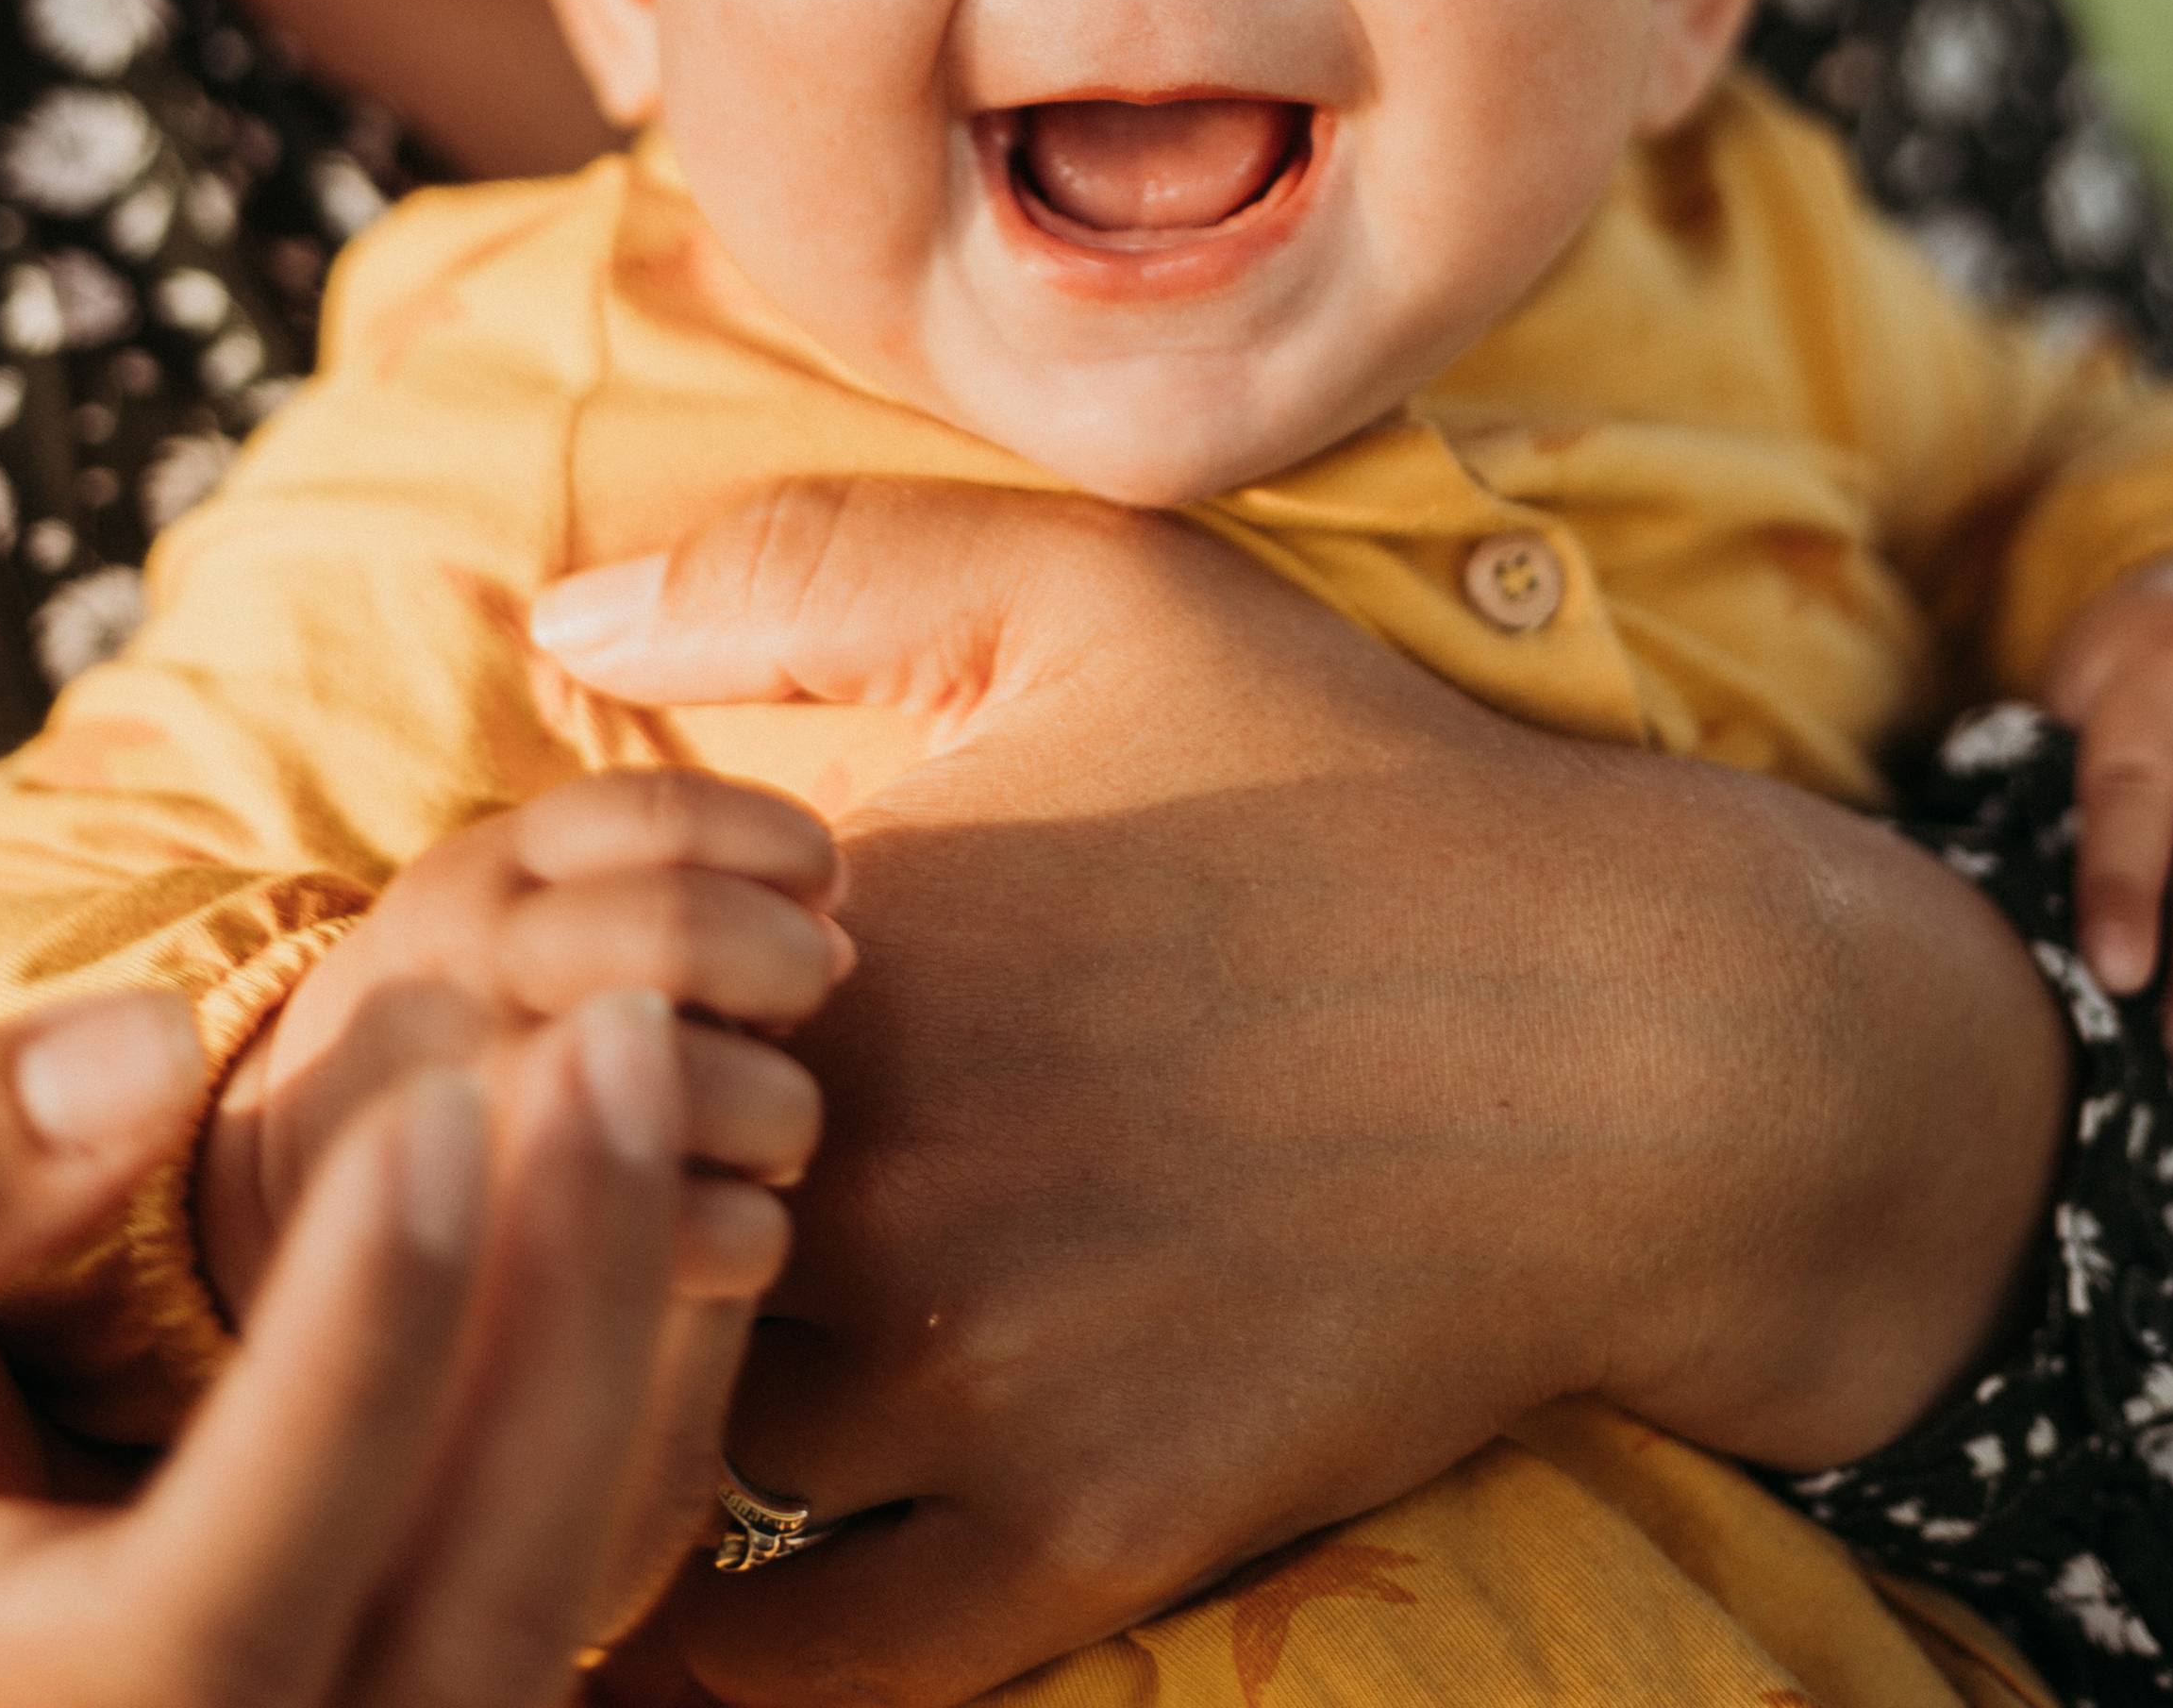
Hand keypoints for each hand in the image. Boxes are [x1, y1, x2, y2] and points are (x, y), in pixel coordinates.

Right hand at [0, 984, 761, 1702]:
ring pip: (545, 1613)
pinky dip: (623, 1398)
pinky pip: (562, 1587)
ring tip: (647, 1077)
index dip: (349, 1359)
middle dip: (560, 1313)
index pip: (227, 1600)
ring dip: (617, 1341)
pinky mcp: (429, 1707)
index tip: (439, 1103)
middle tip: (622, 1036)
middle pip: (463, 1620)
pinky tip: (659, 1185)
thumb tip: (151, 1045)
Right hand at [201, 771, 848, 1317]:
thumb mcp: (523, 891)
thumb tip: (834, 923)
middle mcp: (470, 972)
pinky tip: (739, 1219)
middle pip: (680, 930)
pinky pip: (696, 1232)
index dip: (779, 840)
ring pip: (691, 1083)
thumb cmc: (484, 1009)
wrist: (303, 1173)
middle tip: (800, 1002)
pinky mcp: (508, 1247)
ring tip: (768, 1125)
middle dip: (784, 962)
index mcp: (490, 870)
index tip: (825, 884)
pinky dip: (753, 1228)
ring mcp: (476, 1107)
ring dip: (778, 1104)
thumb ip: (662, 874)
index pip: (661, 813)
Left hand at [537, 477, 2069, 1707]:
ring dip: (648, 1420)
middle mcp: (876, 1171)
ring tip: (653, 1382)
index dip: (543, 1047)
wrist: (1629, 1036)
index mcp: (843, 946)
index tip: (577, 1047)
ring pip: (678, 1451)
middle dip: (585, 1234)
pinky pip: (809, 1658)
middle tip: (603, 1222)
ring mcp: (978, 1375)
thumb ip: (809, 574)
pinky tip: (721, 1580)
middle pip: (599, 1247)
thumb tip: (559, 616)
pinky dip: (733, 1641)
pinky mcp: (1085, 1534)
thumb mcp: (1093, 593)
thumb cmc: (1349, 783)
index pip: (554, 1035)